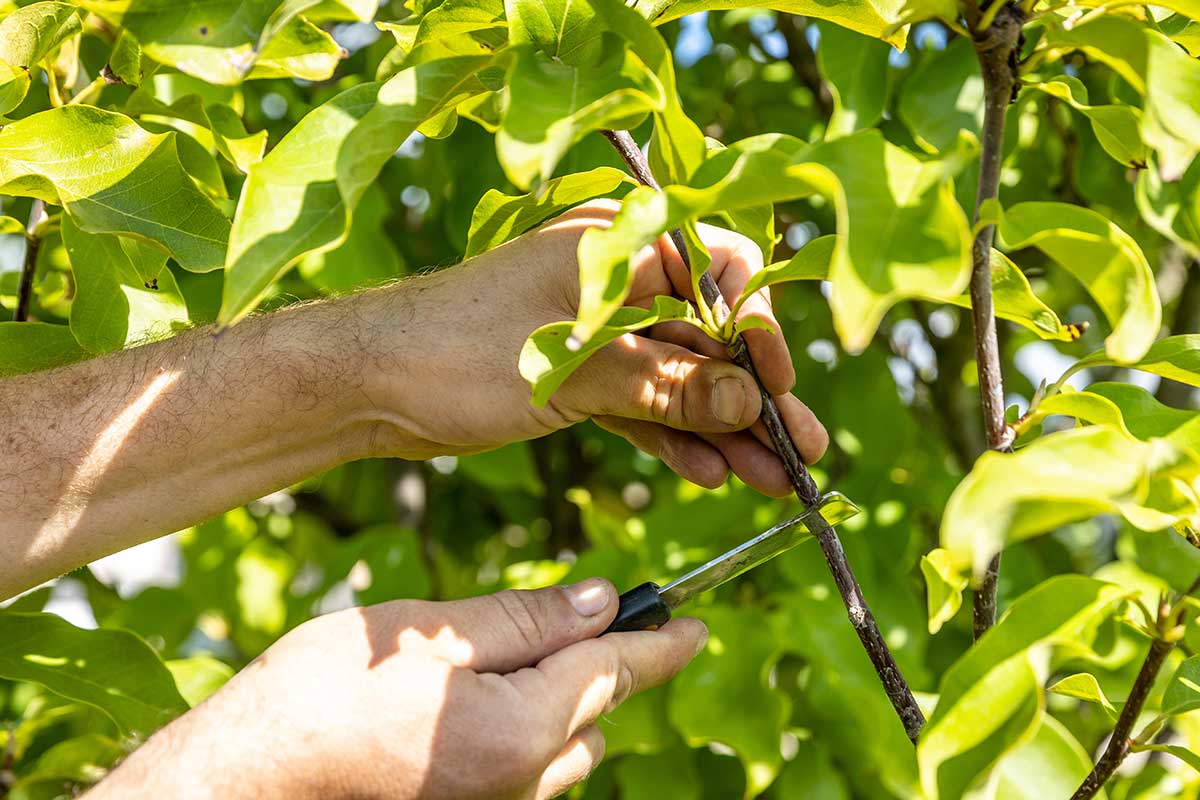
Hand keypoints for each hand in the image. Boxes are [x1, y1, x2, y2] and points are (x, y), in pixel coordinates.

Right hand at [91, 580, 704, 799]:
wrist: (243, 780)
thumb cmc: (321, 696)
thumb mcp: (430, 632)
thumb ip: (526, 618)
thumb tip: (604, 601)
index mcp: (521, 733)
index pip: (617, 675)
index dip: (662, 642)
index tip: (700, 624)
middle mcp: (521, 785)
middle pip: (596, 712)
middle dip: (596, 661)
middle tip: (567, 610)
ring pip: (564, 743)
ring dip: (558, 695)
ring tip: (497, 652)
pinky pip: (526, 766)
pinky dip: (523, 723)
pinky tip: (471, 694)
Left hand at [360, 200, 827, 496]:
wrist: (363, 385)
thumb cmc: (454, 353)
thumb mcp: (570, 371)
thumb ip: (666, 385)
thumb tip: (751, 401)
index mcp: (614, 245)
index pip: (718, 271)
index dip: (757, 329)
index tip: (775, 386)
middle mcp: (612, 280)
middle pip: (706, 336)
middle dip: (752, 397)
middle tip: (801, 455)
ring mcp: (594, 329)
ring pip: (677, 377)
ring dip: (721, 429)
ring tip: (771, 480)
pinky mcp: (575, 373)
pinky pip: (640, 402)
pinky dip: (671, 436)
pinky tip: (711, 473)